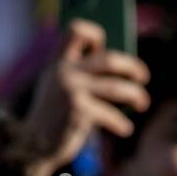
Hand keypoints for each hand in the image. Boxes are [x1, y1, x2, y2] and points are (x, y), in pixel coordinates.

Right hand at [22, 19, 150, 175]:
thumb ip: (80, 74)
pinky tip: (125, 129)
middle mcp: (65, 71)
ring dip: (136, 95)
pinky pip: (111, 114)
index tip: (106, 49)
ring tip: (143, 103)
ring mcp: (72, 90)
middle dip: (132, 66)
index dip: (95, 35)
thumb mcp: (60, 87)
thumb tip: (121, 71)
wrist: (32, 145)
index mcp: (58, 61)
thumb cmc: (54, 117)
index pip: (76, 30)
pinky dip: (121, 123)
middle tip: (143, 77)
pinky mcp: (79, 111)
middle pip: (110, 59)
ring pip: (117, 87)